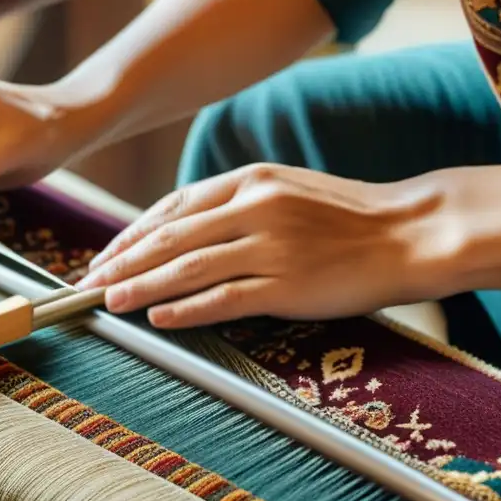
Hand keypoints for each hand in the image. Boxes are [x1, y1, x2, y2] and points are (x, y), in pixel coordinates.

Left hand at [78, 163, 448, 327]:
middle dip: (123, 261)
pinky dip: (184, 310)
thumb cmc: (349, 217)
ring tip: (108, 300)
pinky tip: (157, 319)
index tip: (107, 253)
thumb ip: (238, 204)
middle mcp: (255, 207)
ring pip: (187, 268)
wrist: (411, 233)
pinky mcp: (288, 285)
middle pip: (170, 237)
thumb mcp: (288, 191)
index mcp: (251, 180)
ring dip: (141, 286)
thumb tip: (185, 228)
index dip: (133, 232)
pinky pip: (223, 299)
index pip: (174, 207)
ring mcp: (271, 246)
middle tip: (89, 281)